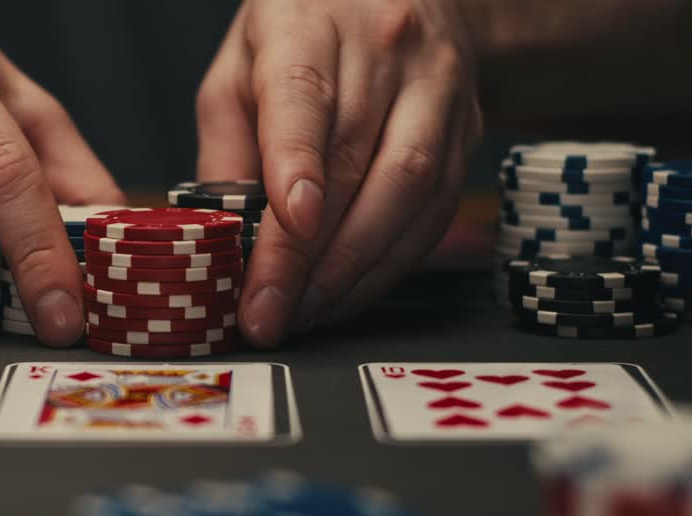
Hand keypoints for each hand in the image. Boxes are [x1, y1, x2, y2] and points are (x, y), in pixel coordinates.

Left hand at [197, 0, 482, 345]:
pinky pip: (434, 212)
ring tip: (305, 311)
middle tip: (270, 311)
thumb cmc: (302, 38)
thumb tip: (223, 240)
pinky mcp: (468, 131)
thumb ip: (226, 149)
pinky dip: (389, 265)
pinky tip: (348, 293)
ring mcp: (437, 90)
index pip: (305, 96)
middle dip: (308, 253)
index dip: (299, 164)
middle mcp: (384, 49)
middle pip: (353, 159)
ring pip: (407, 190)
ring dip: (353, 268)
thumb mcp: (238, 70)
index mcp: (309, 23)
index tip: (291, 224)